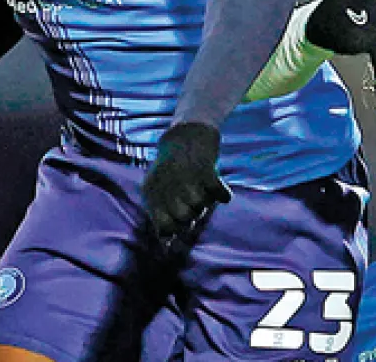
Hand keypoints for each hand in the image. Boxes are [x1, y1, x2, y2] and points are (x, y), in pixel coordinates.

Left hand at [141, 122, 230, 240]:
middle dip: (193, 216)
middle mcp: (166, 184)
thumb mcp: (159, 187)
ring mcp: (185, 176)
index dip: (175, 230)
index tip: (183, 228)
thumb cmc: (173, 165)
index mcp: (152, 191)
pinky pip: (218, 193)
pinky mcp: (204, 168)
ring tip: (205, 191)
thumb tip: (166, 243)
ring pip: (200, 205)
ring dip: (207, 202)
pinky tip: (222, 191)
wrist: (187, 131)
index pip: (163, 225)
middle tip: (196, 204)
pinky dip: (222, 194)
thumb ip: (161, 212)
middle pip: (184, 218)